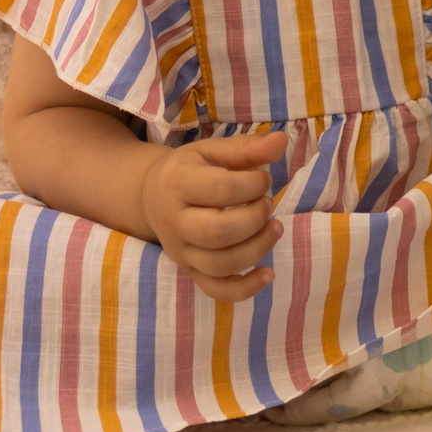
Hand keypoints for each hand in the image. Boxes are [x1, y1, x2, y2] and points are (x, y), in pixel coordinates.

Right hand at [140, 131, 288, 300]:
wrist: (152, 196)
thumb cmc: (190, 170)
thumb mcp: (211, 151)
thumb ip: (246, 148)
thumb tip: (280, 141)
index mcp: (178, 184)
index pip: (220, 190)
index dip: (252, 185)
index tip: (264, 179)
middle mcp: (175, 223)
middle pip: (217, 233)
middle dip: (254, 219)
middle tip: (268, 204)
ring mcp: (181, 252)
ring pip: (219, 264)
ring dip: (256, 248)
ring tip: (274, 228)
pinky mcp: (191, 272)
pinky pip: (216, 290)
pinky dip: (245, 289)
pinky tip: (268, 273)